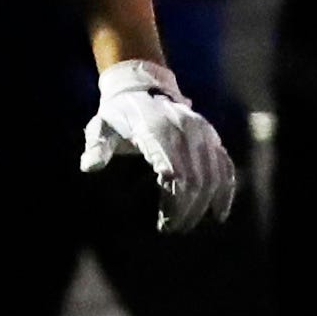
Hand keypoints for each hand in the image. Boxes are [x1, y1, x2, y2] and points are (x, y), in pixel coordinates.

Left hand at [80, 59, 235, 231]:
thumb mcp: (101, 128)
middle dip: (188, 210)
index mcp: (158, 131)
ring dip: (205, 205)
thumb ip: (97, 147)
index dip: (174, 204)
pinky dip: (225, 190)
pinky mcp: (212, 136)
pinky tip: (218, 214)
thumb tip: (90, 167)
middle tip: (174, 229)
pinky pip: (225, 165)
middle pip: (197, 180)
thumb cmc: (119, 115)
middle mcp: (185, 130)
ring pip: (214, 175)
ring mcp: (202, 132)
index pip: (175, 174)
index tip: (164, 224)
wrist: (142, 86)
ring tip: (188, 224)